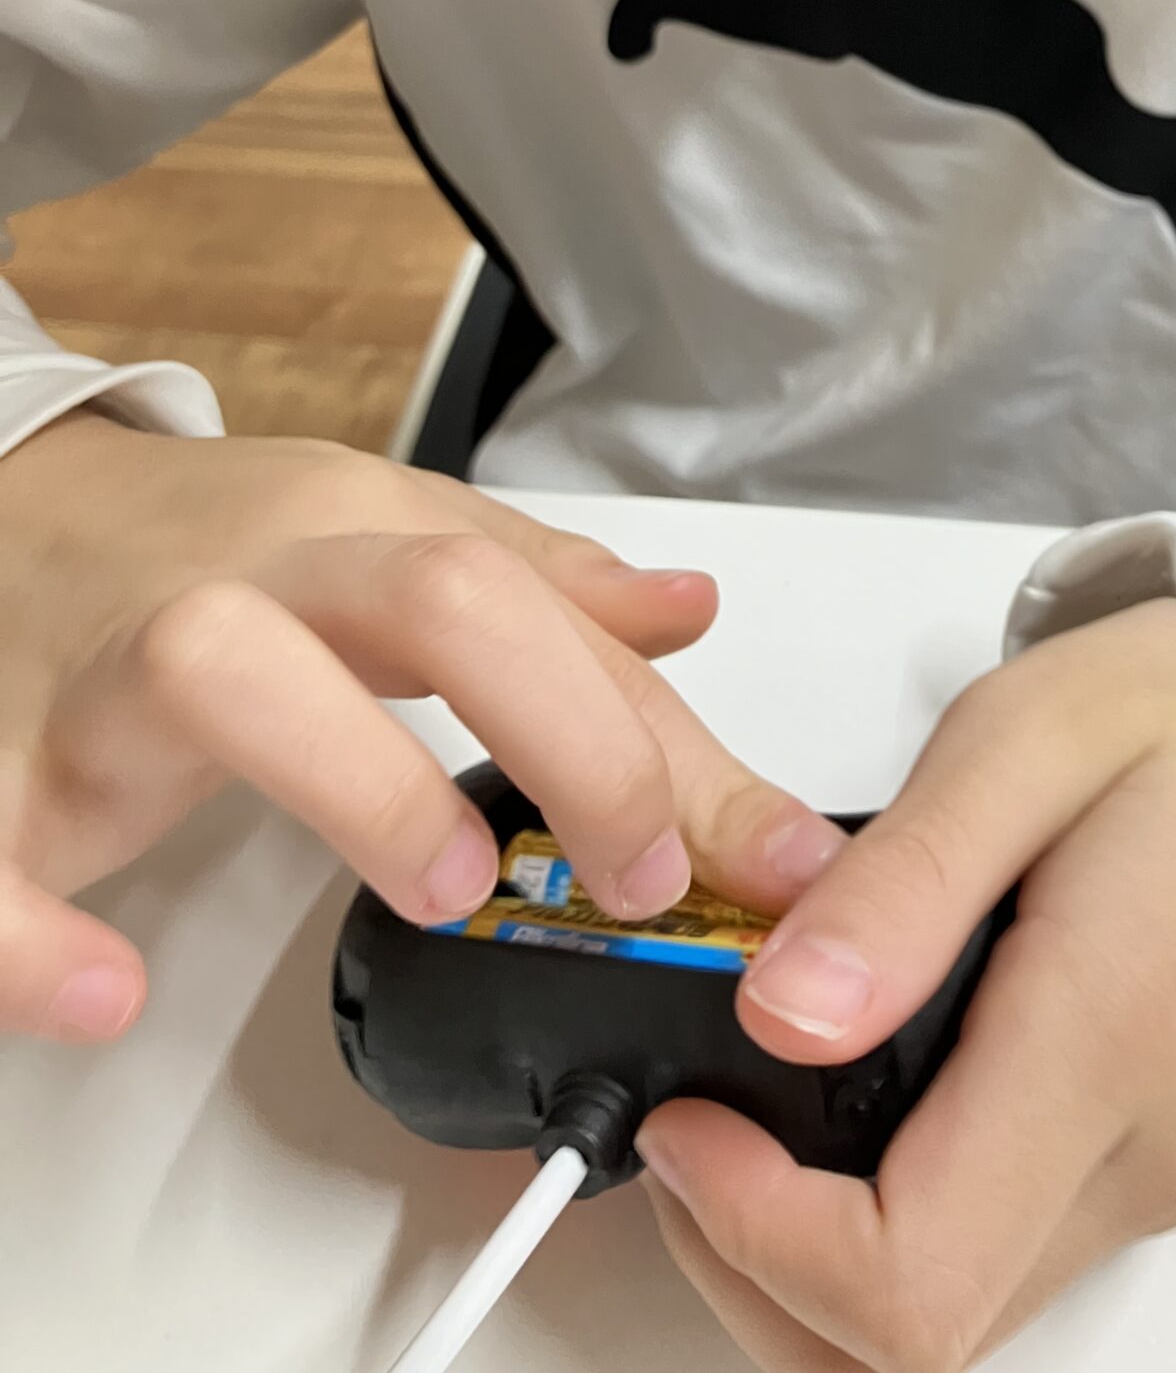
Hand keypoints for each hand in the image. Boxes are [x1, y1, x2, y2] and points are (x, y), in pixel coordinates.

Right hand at [0, 412, 843, 1044]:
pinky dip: (30, 935)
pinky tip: (104, 992)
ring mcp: (113, 669)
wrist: (11, 517)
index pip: (544, 607)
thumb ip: (542, 589)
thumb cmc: (206, 539)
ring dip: (357, 781)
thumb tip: (689, 608)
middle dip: (568, 729)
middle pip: (431, 597)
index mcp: (356, 536)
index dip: (668, 740)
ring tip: (444, 883)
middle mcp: (254, 582)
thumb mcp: (387, 536)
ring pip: (221, 669)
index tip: (767, 856)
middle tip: (633, 871)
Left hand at [638, 597, 1175, 1370]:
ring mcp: (1153, 1179)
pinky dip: (887, 1236)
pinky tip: (835, 1115)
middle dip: (759, 1267)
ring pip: (952, 1328)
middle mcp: (1141, 1154)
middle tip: (691, 1126)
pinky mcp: (1148, 1172)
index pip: (914, 1281)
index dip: (760, 1238)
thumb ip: (900, 881)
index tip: (693, 1123)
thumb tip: (780, 1016)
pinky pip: (997, 1264)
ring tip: (743, 1115)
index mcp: (1106, 1040)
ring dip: (812, 1267)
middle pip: (915, 1345)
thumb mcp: (1023, 736)